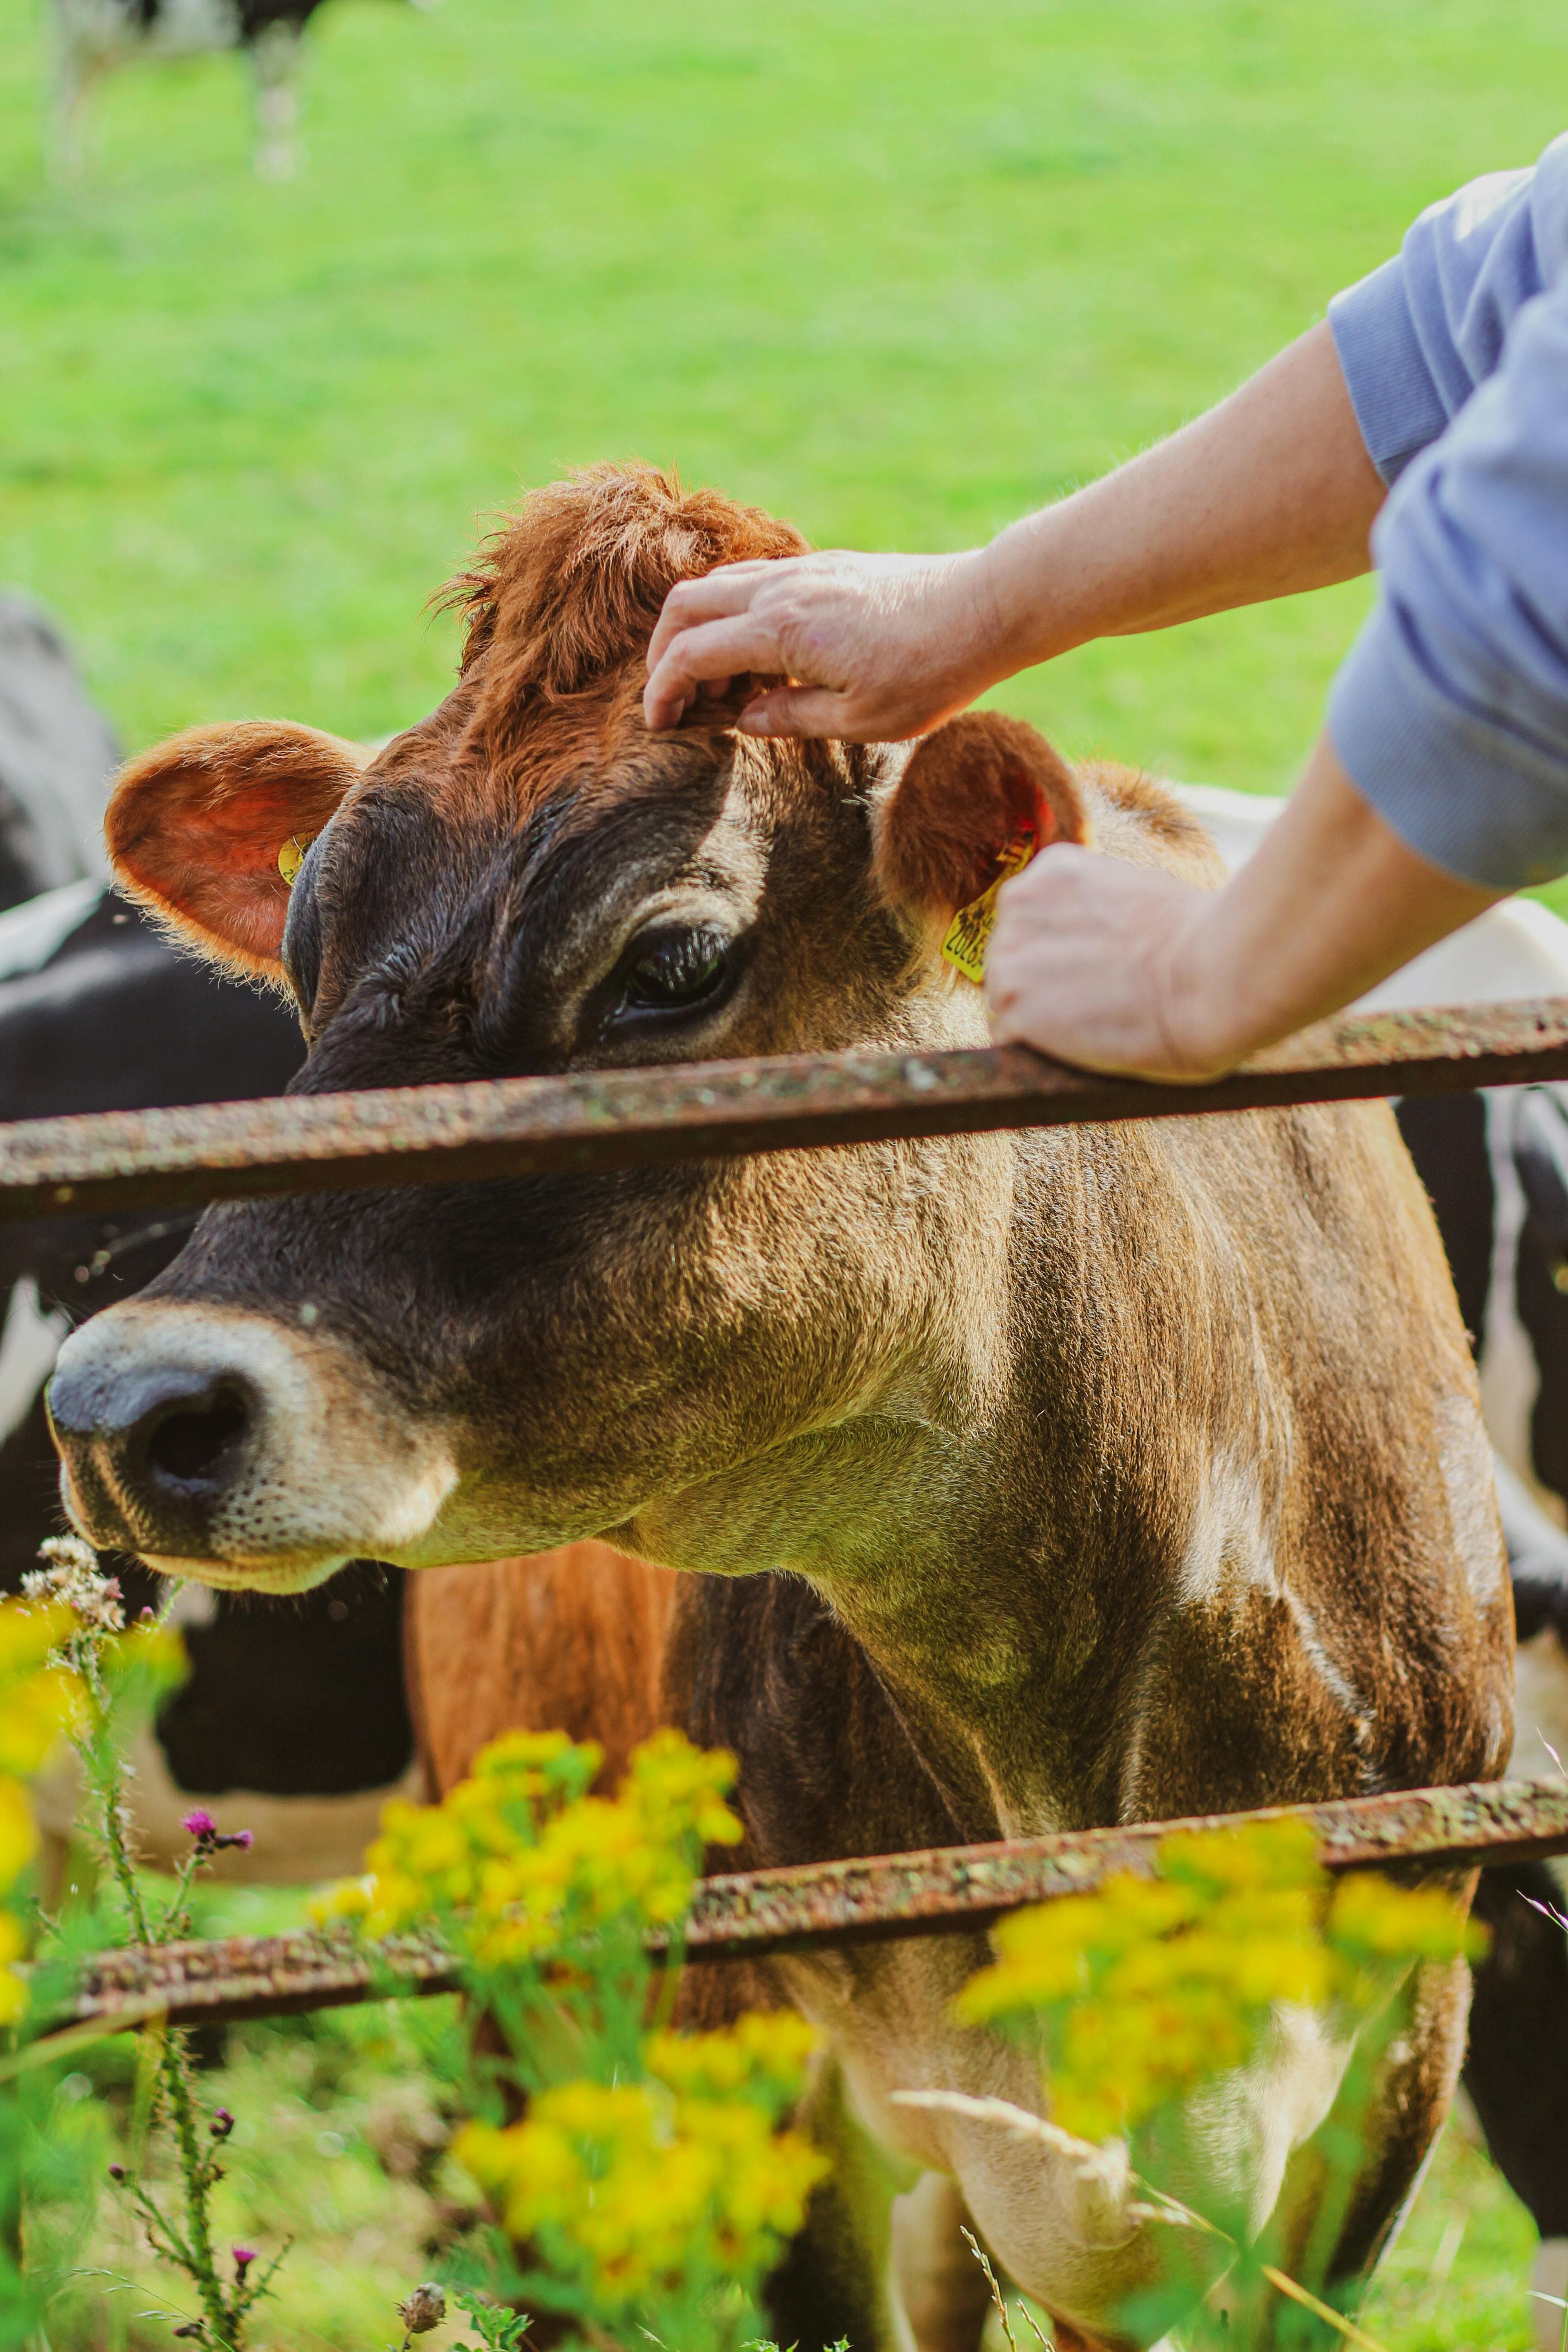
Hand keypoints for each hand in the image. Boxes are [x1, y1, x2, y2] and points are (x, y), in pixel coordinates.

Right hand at [642, 547, 1004, 739]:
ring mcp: (804, 572)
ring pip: (718, 586)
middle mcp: (783, 590)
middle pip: (687, 606)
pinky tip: (758, 655)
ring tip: (717, 683)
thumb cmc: (929, 673)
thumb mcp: (859, 720)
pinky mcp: (826, 567)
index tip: (658, 724)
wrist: (986, 610)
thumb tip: (742, 719)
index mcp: (781, 630)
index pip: (691, 654)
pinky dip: (734, 614)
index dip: (663, 691)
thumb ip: (790, 719)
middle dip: (662, 652)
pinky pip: (756, 581)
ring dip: (699, 630)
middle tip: (670, 697)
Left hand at [983, 738, 1501, 1082]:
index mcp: (1053, 869)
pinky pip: (1012, 1043)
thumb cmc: (1208, 942)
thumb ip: (1104, 915)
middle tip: (1108, 1008)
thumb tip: (1104, 947)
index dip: (1067, 960)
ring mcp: (1009, 954)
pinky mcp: (1012, 1005)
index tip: (1104, 978)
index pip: (1035, 927)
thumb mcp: (1147, 901)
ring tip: (1105, 1028)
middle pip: (1015, 961)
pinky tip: (1089, 1050)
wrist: (1219, 975)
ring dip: (1047, 1024)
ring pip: (1010, 1003)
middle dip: (1052, 989)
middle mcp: (1018, 902)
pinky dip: (1044, 1057)